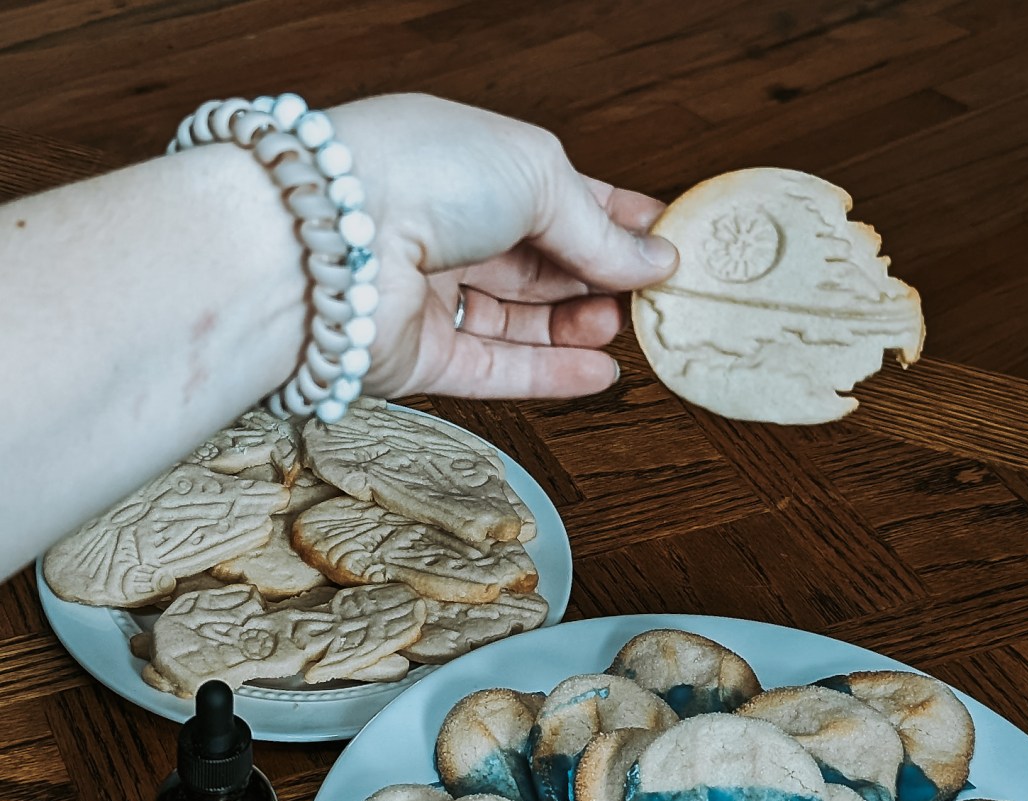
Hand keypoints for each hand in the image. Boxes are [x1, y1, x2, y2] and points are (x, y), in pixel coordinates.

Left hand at [331, 95, 678, 399]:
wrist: (332, 240)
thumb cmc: (424, 172)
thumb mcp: (538, 176)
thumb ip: (597, 229)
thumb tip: (654, 260)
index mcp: (467, 164)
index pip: (551, 195)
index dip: (609, 219)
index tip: (661, 242)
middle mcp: (442, 229)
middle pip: (537, 264)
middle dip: (597, 277)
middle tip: (648, 293)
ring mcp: (427, 297)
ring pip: (518, 321)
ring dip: (575, 325)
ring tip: (620, 327)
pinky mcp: (417, 359)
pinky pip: (493, 370)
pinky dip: (548, 374)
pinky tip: (598, 372)